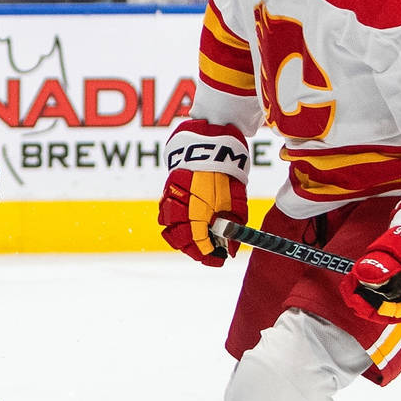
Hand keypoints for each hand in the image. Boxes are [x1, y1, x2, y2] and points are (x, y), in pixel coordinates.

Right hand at [157, 119, 248, 265]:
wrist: (212, 141)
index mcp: (199, 208)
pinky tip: (188, 222)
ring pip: (167, 227)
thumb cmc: (227, 170)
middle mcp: (181, 205)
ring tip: (198, 239)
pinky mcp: (167, 189)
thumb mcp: (237, 199)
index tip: (219, 259)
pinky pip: (164, 212)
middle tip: (210, 252)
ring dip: (181, 237)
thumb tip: (230, 249)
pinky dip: (173, 222)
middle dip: (194, 250)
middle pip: (179, 239)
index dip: (208, 255)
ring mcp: (171, 197)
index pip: (197, 242)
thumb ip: (233, 225)